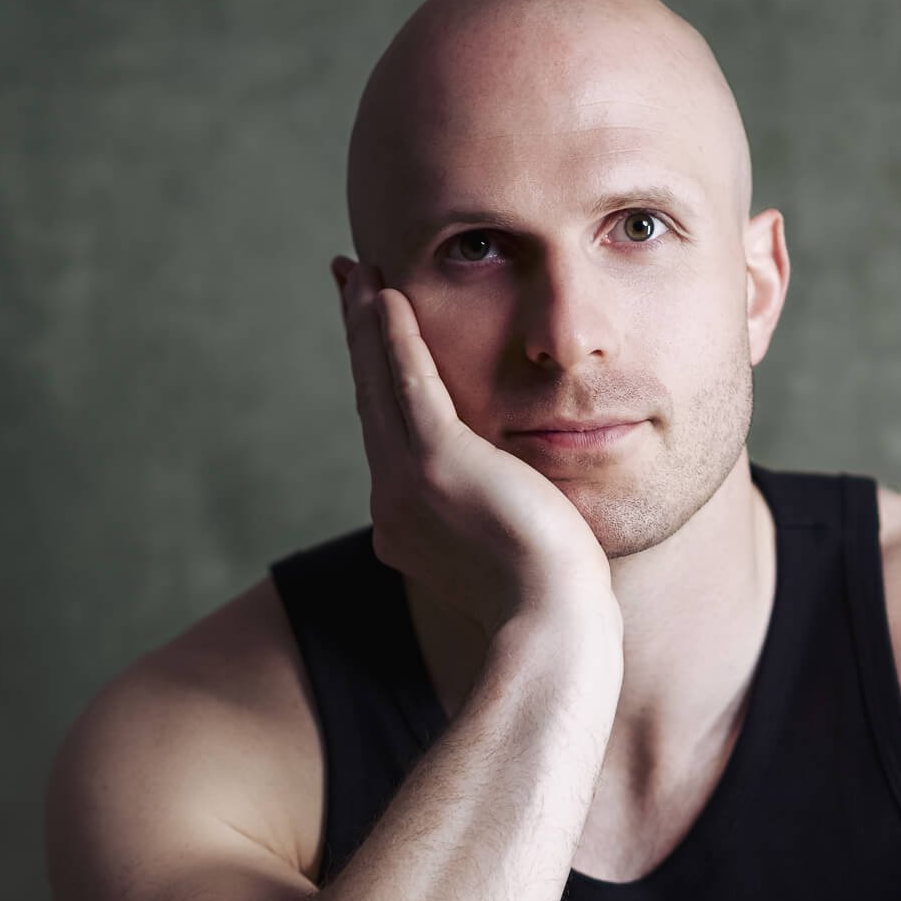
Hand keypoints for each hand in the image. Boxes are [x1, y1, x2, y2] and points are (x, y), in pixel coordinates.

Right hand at [333, 258, 615, 634]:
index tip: (373, 337)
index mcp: (405, 525)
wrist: (549, 627)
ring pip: (379, 382)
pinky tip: (388, 295)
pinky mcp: (436, 462)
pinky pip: (408, 382)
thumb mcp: (508, 558)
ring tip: (361, 273)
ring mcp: (407, 482)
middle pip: (372, 399)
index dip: (376, 378)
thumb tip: (505, 507)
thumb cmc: (550, 605)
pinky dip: (394, 335)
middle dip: (360, 337)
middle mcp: (392, 501)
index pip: (388, 433)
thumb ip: (491, 525)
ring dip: (368, 322)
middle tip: (350, 283)